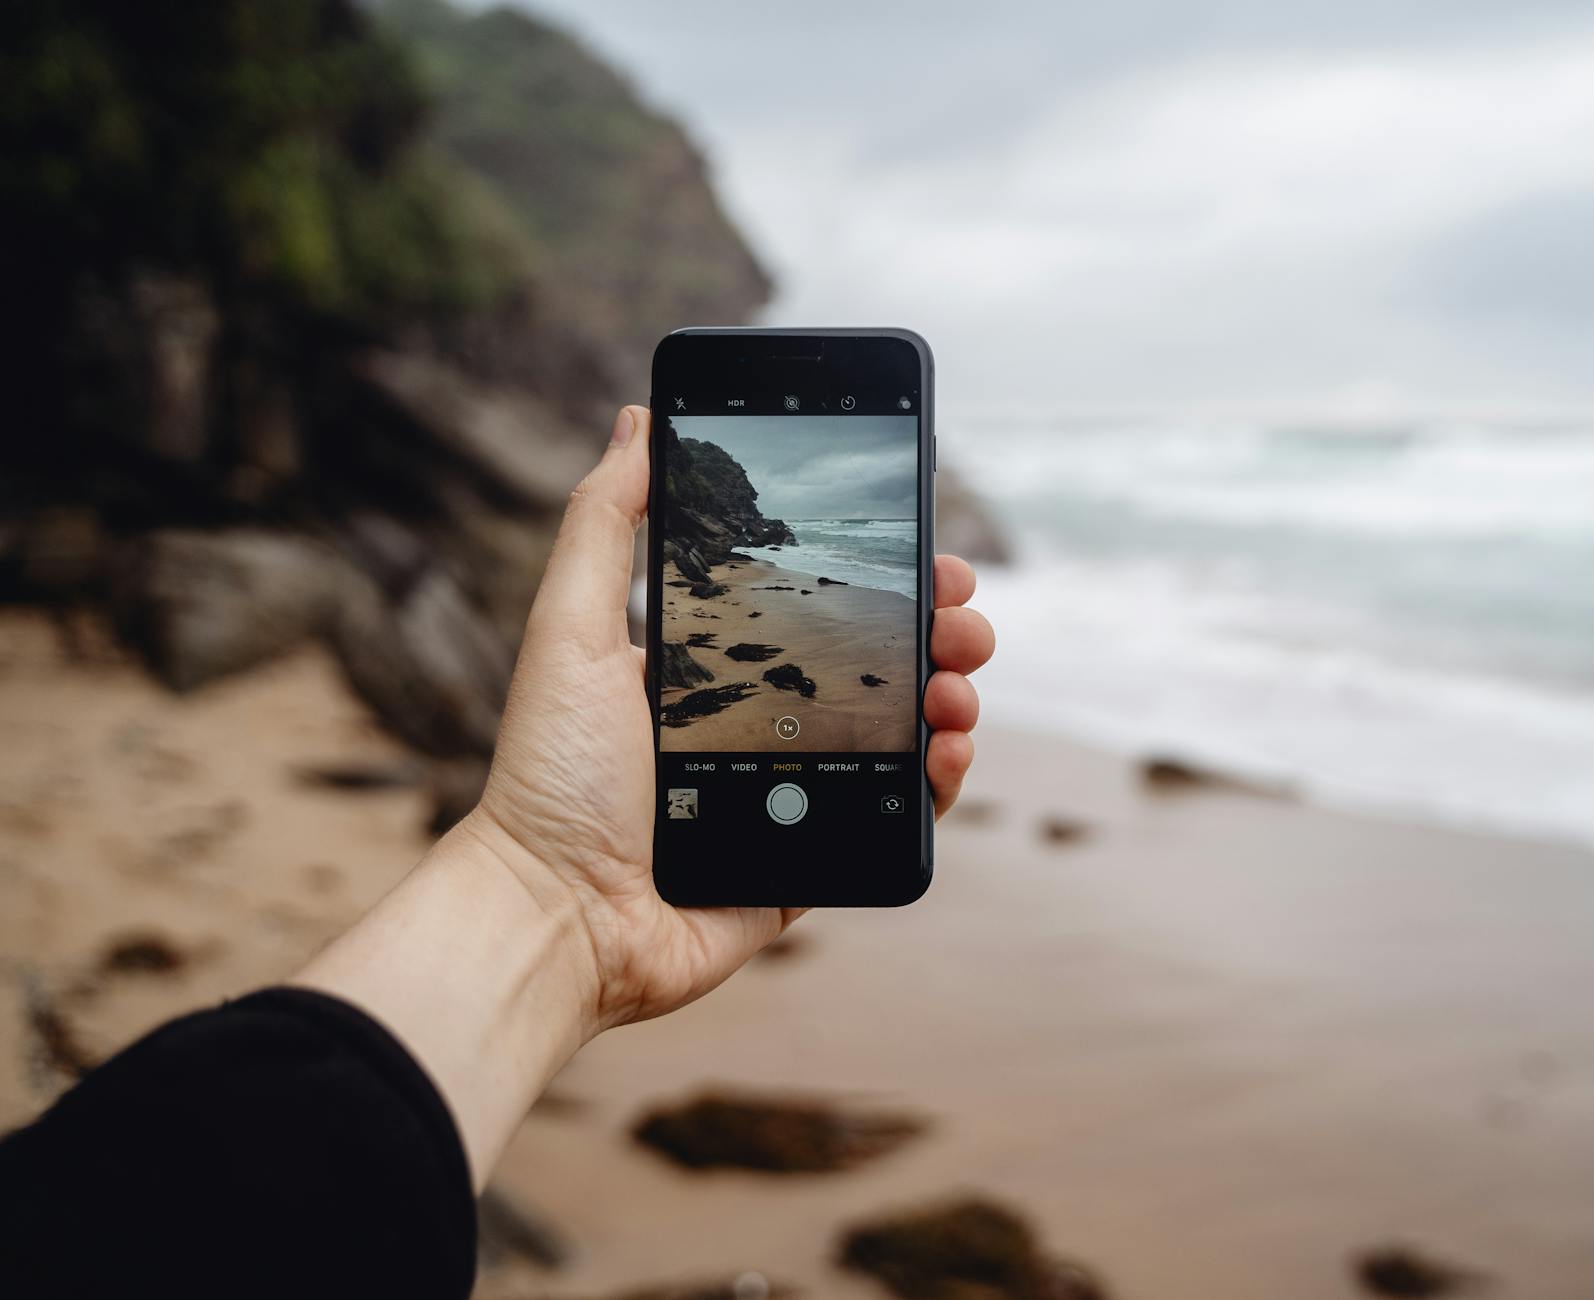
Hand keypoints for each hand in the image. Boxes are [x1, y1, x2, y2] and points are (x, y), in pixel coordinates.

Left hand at [467, 405, 995, 1031]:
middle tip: (961, 615)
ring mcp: (789, 794)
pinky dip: (937, 783)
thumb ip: (604, 524)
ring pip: (896, 735)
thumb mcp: (570, 629)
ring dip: (949, 697)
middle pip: (871, 664)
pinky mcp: (810, 860)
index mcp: (710, 669)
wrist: (555, 915)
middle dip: (932, 630)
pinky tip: (948, 751)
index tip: (920, 549)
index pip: (813, 604)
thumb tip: (635, 419)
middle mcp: (756, 726)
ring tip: (960, 683)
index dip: (874, 576)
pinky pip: (892, 817)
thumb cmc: (552, 774)